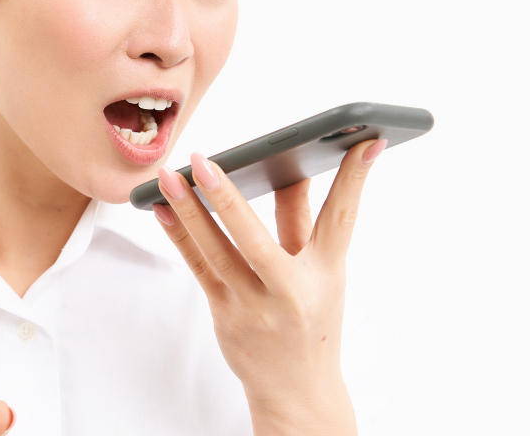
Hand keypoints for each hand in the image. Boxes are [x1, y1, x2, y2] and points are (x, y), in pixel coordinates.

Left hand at [151, 139, 387, 435]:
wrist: (298, 390)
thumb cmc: (311, 319)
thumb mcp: (323, 273)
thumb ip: (301, 223)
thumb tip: (290, 167)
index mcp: (327, 273)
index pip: (342, 218)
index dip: (355, 178)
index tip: (365, 140)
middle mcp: (291, 290)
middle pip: (256, 238)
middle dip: (227, 197)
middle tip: (203, 160)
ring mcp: (254, 306)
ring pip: (216, 251)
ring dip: (190, 210)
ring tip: (170, 176)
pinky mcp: (226, 314)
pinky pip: (198, 268)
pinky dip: (180, 235)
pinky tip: (164, 208)